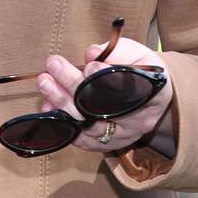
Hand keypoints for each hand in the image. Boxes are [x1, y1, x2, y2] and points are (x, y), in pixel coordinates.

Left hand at [37, 36, 173, 154]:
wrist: (150, 95)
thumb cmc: (141, 71)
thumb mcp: (137, 54)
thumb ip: (116, 51)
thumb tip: (91, 53)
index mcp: (152, 94)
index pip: (128, 90)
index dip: (106, 79)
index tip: (88, 65)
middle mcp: (139, 122)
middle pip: (102, 109)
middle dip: (74, 85)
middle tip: (54, 65)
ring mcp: (121, 137)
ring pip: (88, 126)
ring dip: (62, 104)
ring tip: (45, 82)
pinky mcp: (105, 145)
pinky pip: (81, 140)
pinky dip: (63, 125)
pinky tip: (48, 107)